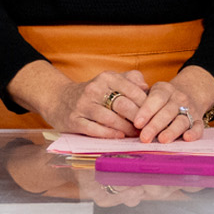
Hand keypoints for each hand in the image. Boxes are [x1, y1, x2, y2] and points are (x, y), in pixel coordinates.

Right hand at [20, 63, 141, 137]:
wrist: (58, 99)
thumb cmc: (93, 93)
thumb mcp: (110, 81)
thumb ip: (131, 80)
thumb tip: (148, 88)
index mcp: (106, 77)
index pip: (133, 90)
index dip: (146, 104)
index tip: (155, 115)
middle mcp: (94, 89)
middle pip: (123, 105)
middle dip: (139, 119)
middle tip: (148, 128)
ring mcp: (82, 105)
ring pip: (110, 119)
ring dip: (126, 129)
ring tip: (136, 134)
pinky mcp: (74, 120)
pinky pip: (95, 129)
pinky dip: (110, 134)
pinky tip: (120, 136)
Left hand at [123, 65, 213, 142]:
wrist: (190, 92)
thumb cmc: (161, 98)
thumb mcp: (151, 92)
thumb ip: (139, 97)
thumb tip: (124, 106)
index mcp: (165, 89)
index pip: (156, 98)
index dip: (146, 111)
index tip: (137, 123)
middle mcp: (179, 98)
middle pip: (167, 112)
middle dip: (155, 125)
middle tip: (144, 138)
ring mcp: (190, 109)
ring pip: (181, 120)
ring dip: (172, 130)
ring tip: (162, 140)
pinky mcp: (198, 120)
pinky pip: (198, 127)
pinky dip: (194, 132)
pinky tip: (187, 138)